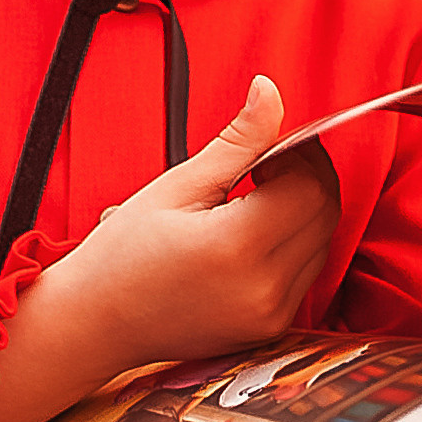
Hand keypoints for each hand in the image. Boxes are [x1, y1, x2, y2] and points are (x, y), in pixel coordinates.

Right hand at [0, 75, 339, 421]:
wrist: (96, 325)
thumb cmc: (122, 256)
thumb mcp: (176, 186)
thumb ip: (237, 141)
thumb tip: (270, 93)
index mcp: (237, 246)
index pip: (309, 185)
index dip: (299, 153)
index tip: (268, 144)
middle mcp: (263, 287)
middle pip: (325, 213)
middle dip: (307, 176)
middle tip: (264, 163)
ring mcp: (270, 314)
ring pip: (322, 243)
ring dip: (303, 209)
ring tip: (253, 197)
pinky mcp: (271, 328)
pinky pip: (304, 273)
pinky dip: (293, 244)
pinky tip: (252, 232)